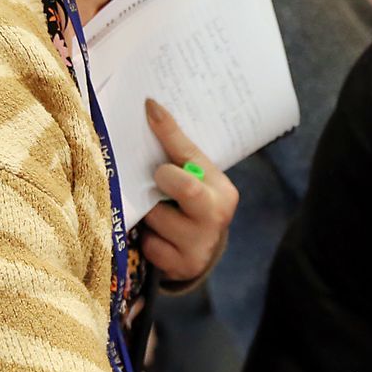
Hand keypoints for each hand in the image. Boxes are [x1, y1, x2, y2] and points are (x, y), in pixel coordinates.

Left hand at [138, 98, 236, 284]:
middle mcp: (217, 216)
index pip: (191, 153)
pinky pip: (150, 245)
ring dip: (148, 213)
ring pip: (156, 216)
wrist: (202, 252)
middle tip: (158, 180)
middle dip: (162, 179)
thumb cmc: (193, 205)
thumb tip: (151, 106)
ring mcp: (201, 244)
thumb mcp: (195, 178)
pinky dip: (148, 238)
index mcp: (223, 189)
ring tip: (157, 212)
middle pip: (183, 186)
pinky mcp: (182, 265)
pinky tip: (158, 236)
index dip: (168, 131)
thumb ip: (177, 150)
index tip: (149, 107)